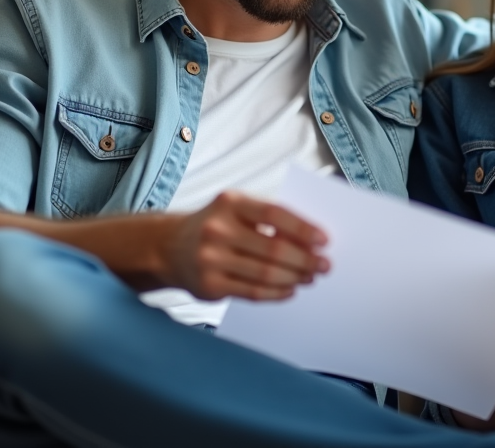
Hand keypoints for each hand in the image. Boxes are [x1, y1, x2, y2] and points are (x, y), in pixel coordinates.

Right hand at [165, 190, 328, 301]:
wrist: (170, 246)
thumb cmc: (217, 225)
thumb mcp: (237, 209)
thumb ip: (269, 220)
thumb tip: (312, 241)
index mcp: (230, 202)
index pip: (275, 214)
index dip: (303, 228)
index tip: (325, 240)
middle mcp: (217, 229)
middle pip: (273, 248)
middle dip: (305, 259)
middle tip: (324, 265)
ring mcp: (211, 259)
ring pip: (265, 274)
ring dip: (295, 278)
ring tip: (310, 278)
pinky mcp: (209, 285)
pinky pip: (253, 292)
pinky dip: (278, 293)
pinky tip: (290, 290)